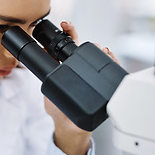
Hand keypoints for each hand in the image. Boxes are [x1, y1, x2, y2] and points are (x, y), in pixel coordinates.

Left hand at [44, 21, 119, 154]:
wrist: (72, 128)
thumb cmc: (59, 111)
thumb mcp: (49, 94)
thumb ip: (47, 79)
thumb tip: (43, 63)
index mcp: (64, 69)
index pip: (63, 48)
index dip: (64, 35)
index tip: (62, 26)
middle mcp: (78, 69)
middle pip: (78, 47)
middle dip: (74, 34)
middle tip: (69, 26)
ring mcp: (91, 76)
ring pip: (95, 56)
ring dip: (95, 47)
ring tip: (95, 46)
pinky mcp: (103, 84)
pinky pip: (110, 70)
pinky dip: (111, 60)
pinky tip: (108, 55)